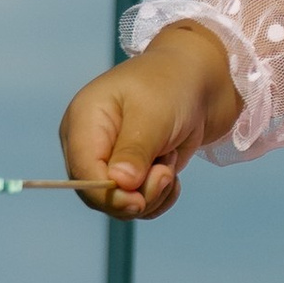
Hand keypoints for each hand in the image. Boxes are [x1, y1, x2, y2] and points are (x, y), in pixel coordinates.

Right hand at [58, 22, 239, 220]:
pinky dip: (160, 197)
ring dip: (153, 193)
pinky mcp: (132, 171)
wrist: (200, 79)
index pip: (83, 172)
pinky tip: (172, 174)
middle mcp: (90, 144)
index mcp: (83, 122)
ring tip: (170, 162)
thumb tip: (119, 185)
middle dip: (136, 195)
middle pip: (98, 194)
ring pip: (121, 203)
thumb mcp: (153, 115)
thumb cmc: (171, 85)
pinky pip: (139, 203)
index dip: (107, 195)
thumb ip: (135, 151)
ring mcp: (111, 159)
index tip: (139, 201)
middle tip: (166, 174)